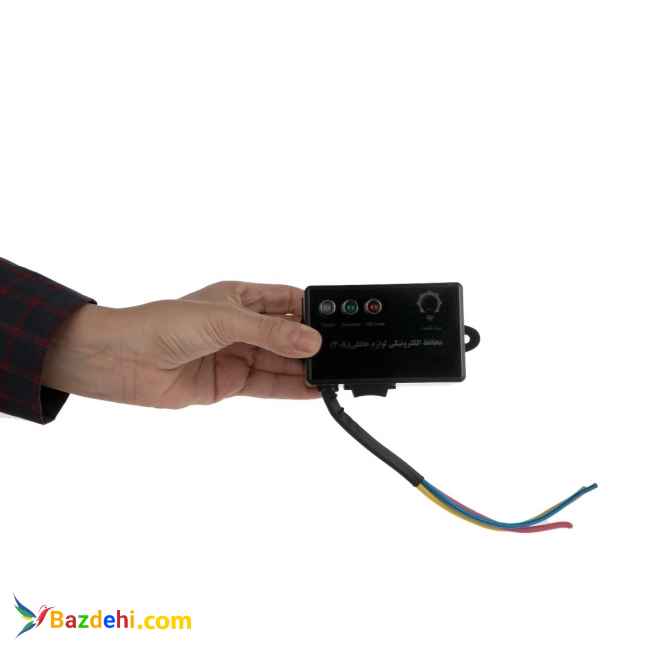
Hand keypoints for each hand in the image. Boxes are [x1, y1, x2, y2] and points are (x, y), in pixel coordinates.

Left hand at [42, 282, 321, 407]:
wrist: (121, 360)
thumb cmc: (162, 324)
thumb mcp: (223, 321)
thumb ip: (270, 333)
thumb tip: (311, 341)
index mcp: (240, 297)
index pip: (286, 300)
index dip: (311, 311)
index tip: (338, 321)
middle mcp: (241, 326)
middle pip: (286, 335)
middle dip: (311, 344)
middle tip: (340, 354)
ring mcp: (236, 354)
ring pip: (280, 362)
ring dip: (304, 369)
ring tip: (331, 375)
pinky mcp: (229, 382)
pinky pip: (266, 385)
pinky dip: (289, 389)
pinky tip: (311, 390)